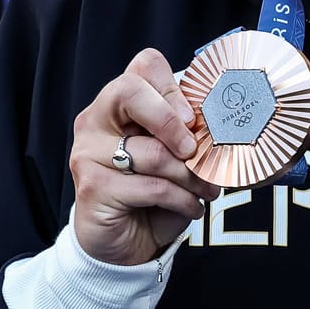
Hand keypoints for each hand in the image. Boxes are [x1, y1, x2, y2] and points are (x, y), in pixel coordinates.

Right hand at [69, 48, 219, 265]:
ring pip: (153, 152)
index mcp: (117, 103)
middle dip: (171, 120)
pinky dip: (183, 199)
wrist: (126, 243)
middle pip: (129, 91)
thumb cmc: (153, 192)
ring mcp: (88, 154)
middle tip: (194, 149)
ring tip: (207, 189)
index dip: (172, 86)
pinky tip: (193, 207)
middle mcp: (95, 121)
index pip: (143, 65)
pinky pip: (152, 187)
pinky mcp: (92, 187)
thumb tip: (221, 122)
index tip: (192, 118)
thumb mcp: (174, 155)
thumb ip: (186, 132)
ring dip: (191, 175)